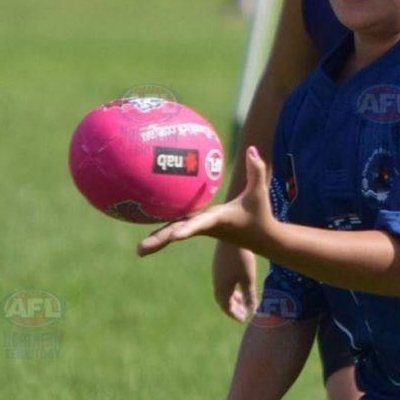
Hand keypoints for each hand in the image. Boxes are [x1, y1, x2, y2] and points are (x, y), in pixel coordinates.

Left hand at [137, 146, 275, 257]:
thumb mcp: (259, 192)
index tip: (175, 236)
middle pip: (179, 233)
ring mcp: (201, 229)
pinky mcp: (200, 228)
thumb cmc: (260, 213)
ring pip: (175, 233)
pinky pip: (178, 228)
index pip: (200, 224)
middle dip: (160, 241)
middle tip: (139, 250)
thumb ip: (256, 170)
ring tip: (139, 251)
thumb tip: (252, 148)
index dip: (187, 228)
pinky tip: (149, 236)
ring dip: (157, 241)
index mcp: (218, 220)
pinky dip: (164, 233)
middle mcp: (206, 227)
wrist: (261, 238)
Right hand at [212, 239, 258, 321]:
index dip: (235, 314)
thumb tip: (251, 311)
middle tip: (243, 313)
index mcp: (222, 288)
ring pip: (224, 291)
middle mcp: (216, 282)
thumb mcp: (248, 279)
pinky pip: (223, 282)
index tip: (243, 319)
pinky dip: (231, 288)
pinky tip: (239, 283)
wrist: (231, 235)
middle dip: (234, 308)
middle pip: (224, 300)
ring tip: (244, 300)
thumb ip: (249, 296)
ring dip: (233, 298)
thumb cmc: (242, 259)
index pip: (226, 307)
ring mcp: (216, 273)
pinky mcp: (219, 264)